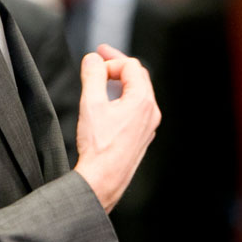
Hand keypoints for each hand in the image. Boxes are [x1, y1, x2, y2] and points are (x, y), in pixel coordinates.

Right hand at [73, 44, 160, 211]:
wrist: (102, 181)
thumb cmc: (99, 148)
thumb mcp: (91, 104)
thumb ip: (93, 76)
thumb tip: (93, 59)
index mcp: (142, 101)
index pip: (130, 66)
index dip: (110, 61)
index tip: (93, 66)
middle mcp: (151, 112)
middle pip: (138, 76)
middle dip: (118, 66)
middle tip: (100, 59)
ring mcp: (148, 126)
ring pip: (138, 93)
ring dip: (121, 82)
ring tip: (102, 79)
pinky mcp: (142, 137)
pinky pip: (137, 109)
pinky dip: (123, 98)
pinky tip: (109, 103)